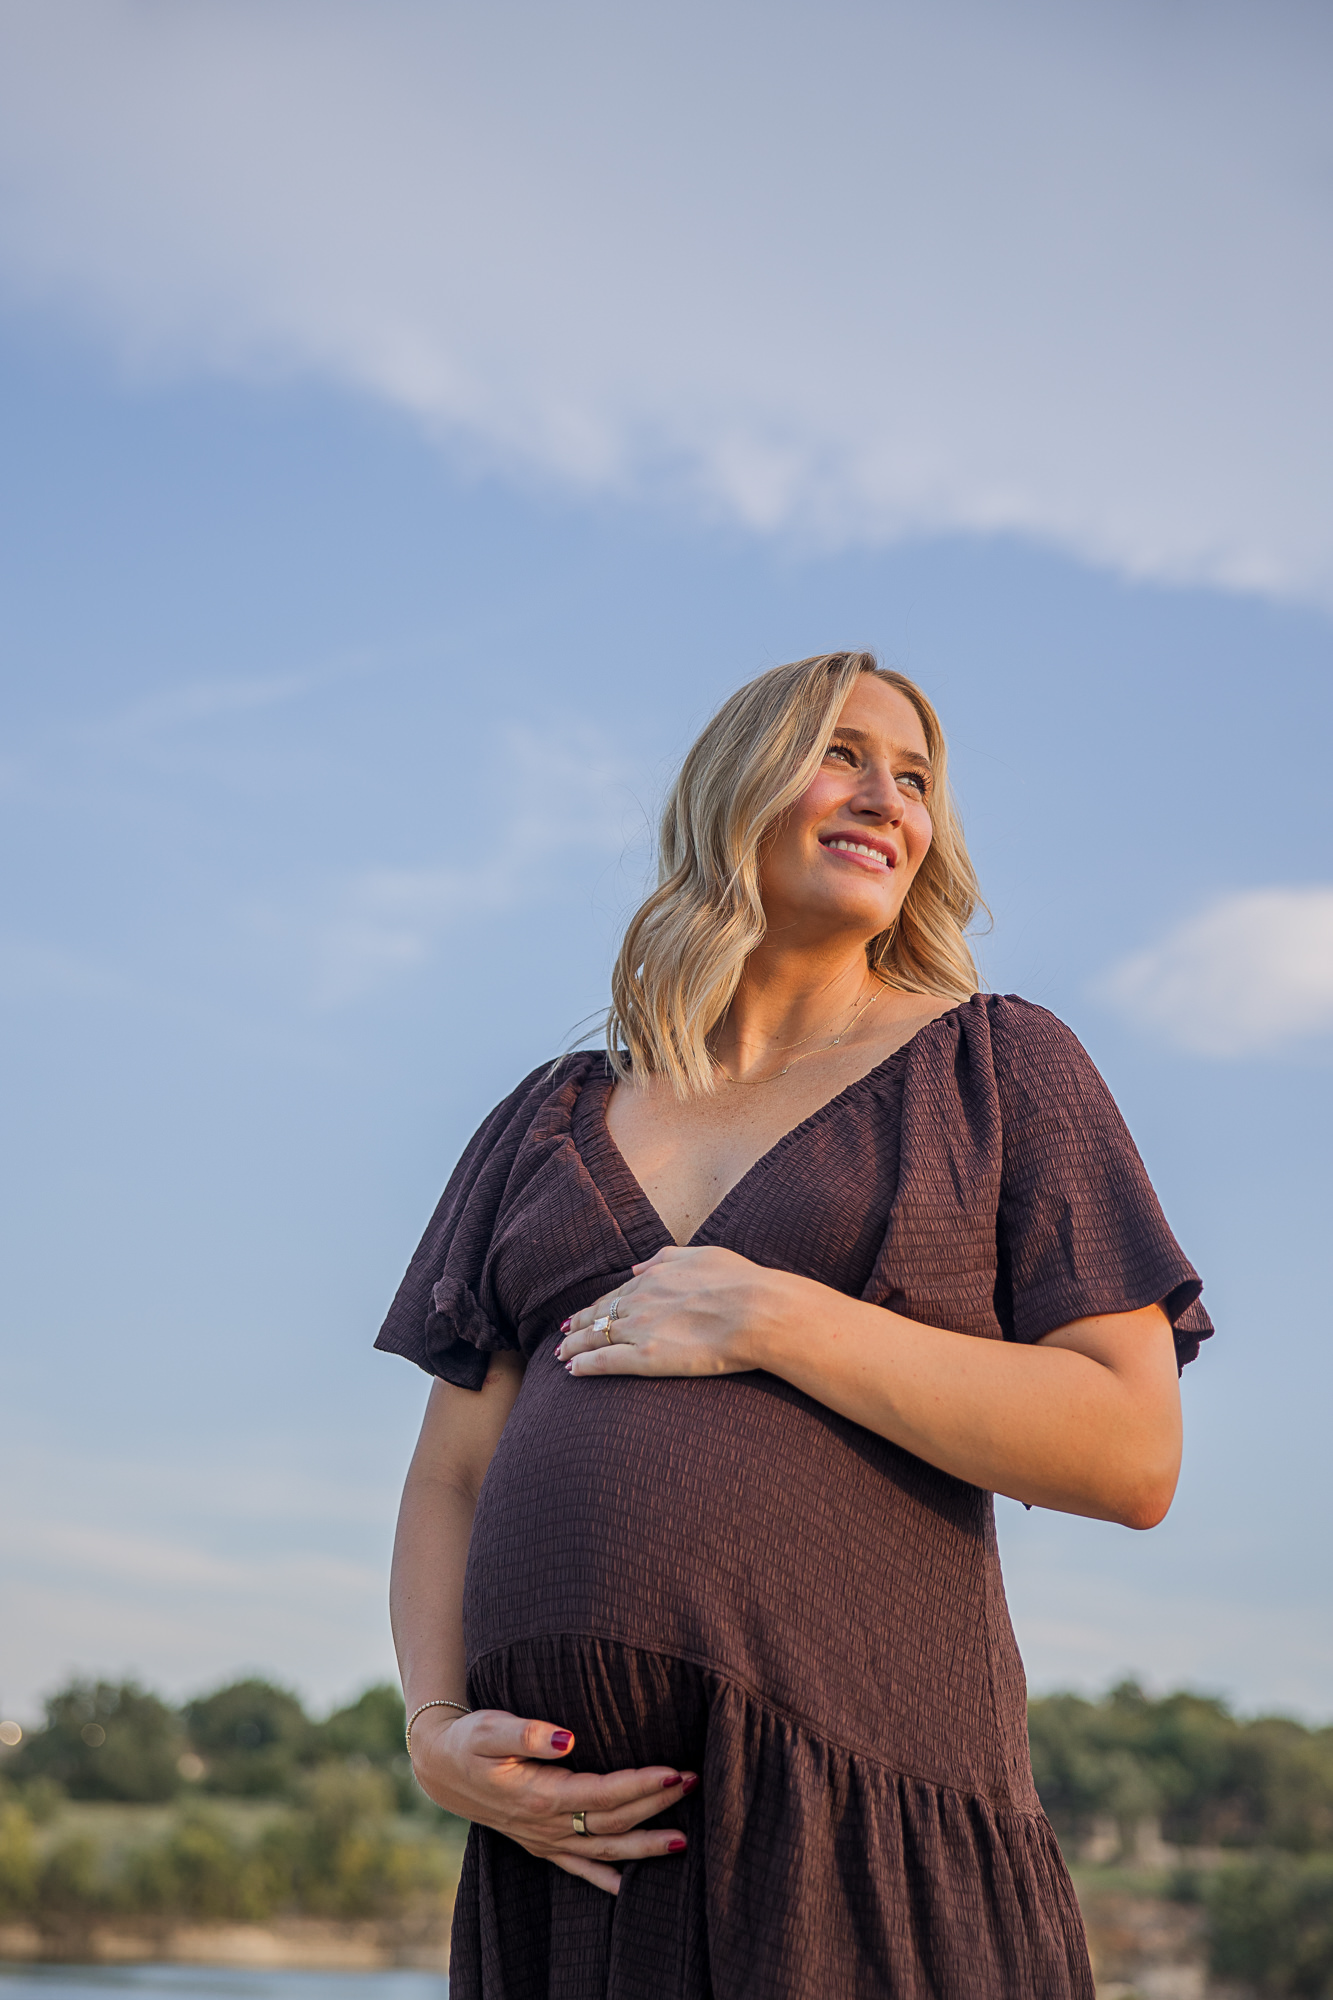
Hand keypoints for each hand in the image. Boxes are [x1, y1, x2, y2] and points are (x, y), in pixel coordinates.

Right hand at [409, 1709, 695, 1895]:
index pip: (604, 1794)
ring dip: (643, 1845)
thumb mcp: (490, 1727)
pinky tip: (623, 1886)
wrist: (437, 1766)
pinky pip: (575, 1866)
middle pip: (613, 1821)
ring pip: (602, 1849)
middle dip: (656, 1804)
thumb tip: (567, 1739)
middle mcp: (546, 1824)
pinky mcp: (537, 1841)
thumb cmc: (468, 1739)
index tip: (675, 1771)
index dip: (641, 1785)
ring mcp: (542, 1838)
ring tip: (682, 1840)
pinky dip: (601, 1876)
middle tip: (695, 1783)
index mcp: (540, 1795)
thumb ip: (527, 1733)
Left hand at [555, 1244, 787, 1376]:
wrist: (757, 1310)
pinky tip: (572, 1370)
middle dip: (578, 1324)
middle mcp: (640, 1301)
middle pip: (599, 1314)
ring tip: (560, 1354)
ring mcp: (640, 1330)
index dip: (598, 1305)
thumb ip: (666, 1258)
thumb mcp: (702, 1254)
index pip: (616, 1294)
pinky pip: (606, 1361)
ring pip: (596, 1337)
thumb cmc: (740, 1281)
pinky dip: (585, 1365)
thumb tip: (638, 1266)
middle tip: (563, 1332)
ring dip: (574, 1345)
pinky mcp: (647, 1358)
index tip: (586, 1313)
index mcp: (654, 1278)